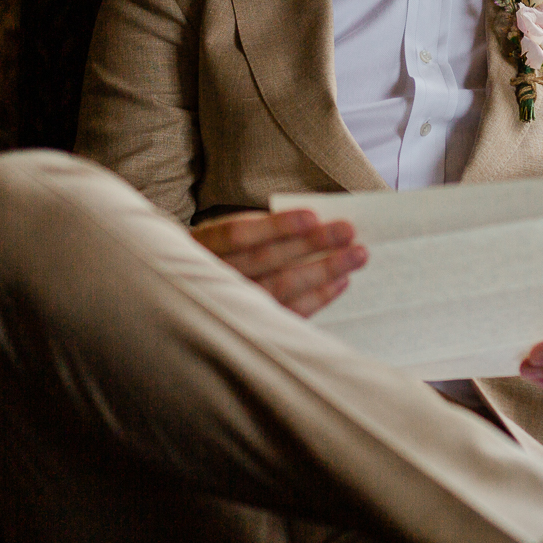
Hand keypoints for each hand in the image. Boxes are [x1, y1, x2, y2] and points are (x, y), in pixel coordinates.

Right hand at [191, 209, 366, 316]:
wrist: (186, 296)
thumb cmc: (217, 253)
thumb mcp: (220, 232)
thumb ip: (256, 226)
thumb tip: (314, 219)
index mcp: (200, 245)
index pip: (237, 234)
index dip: (275, 226)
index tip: (313, 215)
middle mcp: (210, 278)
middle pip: (266, 260)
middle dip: (311, 244)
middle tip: (349, 231)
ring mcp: (229, 307)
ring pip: (280, 287)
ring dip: (323, 270)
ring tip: (356, 255)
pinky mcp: (250, 327)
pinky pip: (289, 313)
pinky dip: (318, 297)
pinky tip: (341, 282)